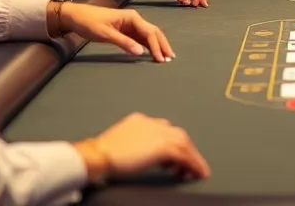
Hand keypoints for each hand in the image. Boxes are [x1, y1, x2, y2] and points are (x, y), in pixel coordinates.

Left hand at [59, 3, 174, 60]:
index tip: (162, 59)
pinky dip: (148, 46)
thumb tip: (141, 52)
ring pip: (149, 35)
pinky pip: (141, 38)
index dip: (157, 46)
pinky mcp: (126, 30)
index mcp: (132, 17)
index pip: (149, 32)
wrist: (76, 16)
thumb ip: (124, 42)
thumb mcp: (105, 34)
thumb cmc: (89, 23)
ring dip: (157, 45)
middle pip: (154, 32)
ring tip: (165, 57)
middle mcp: (134, 19)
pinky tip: (152, 53)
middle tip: (170, 58)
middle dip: (163, 45)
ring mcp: (130, 25)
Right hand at [85, 113, 210, 182]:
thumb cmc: (100, 154)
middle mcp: (151, 123)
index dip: (173, 143)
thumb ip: (134, 145)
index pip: (164, 129)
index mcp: (139, 121)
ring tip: (196, 171)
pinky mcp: (162, 147)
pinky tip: (197, 173)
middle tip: (191, 165)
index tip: (177, 156)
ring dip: (193, 158)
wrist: (97, 155)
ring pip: (184, 144)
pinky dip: (193, 164)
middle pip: (178, 135)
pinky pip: (184, 156)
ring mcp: (157, 133)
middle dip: (187, 150)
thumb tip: (141, 157)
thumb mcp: (120, 144)